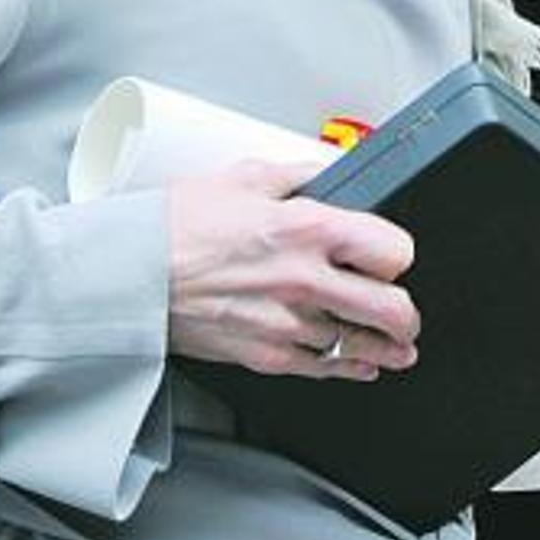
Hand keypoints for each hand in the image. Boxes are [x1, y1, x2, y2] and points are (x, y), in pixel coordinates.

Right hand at [166, 158, 419, 380]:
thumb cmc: (177, 225)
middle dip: (407, 313)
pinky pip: (326, 370)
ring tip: (398, 347)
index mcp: (308, 229)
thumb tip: (329, 169)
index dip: (399, 254)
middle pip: (392, 309)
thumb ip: (298, 174)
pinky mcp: (267, 356)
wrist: (131, 274)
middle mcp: (306, 280)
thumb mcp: (245, 177)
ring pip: (362, 347)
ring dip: (386, 348)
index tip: (394, 257)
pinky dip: (351, 370)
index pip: (393, 251)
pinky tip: (360, 366)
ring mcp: (289, 324)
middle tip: (407, 312)